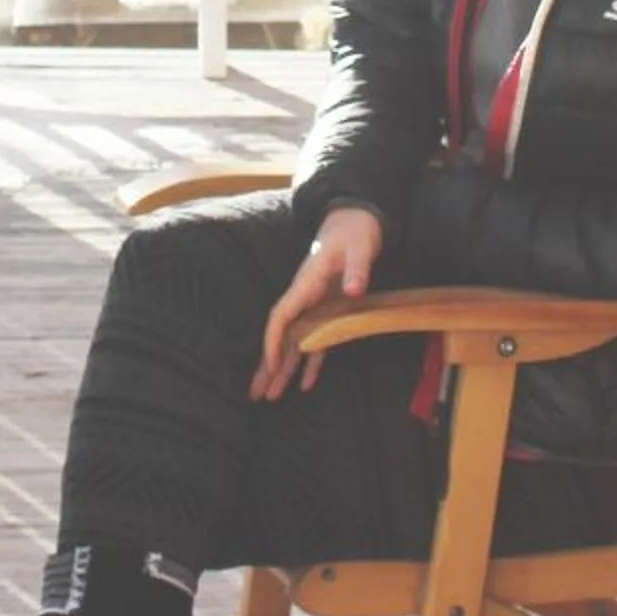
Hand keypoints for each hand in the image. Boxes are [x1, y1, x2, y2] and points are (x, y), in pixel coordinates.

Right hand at [251, 206, 381, 399]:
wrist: (355, 219)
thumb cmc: (355, 231)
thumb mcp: (360, 247)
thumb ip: (357, 269)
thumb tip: (353, 290)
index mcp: (306, 283)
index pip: (281, 316)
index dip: (273, 340)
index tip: (270, 364)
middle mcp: (305, 297)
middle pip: (281, 336)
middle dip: (268, 365)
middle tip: (256, 394)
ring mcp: (314, 305)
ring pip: (294, 343)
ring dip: (283, 369)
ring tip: (270, 396)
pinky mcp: (329, 309)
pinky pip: (316, 341)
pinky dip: (311, 363)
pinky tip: (306, 384)